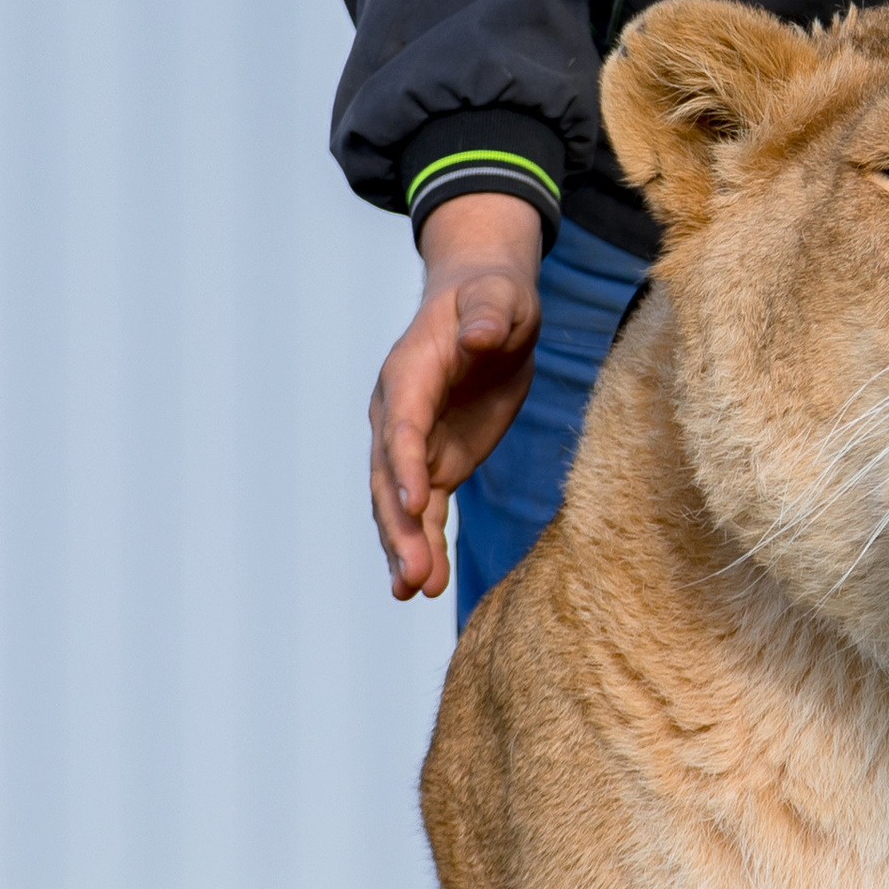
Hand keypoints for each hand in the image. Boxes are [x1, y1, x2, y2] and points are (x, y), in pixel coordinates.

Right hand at [368, 194, 544, 600]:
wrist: (485, 306)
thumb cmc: (492, 297)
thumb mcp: (499, 297)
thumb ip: (488, 314)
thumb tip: (479, 334)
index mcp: (410, 373)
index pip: (403, 425)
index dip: (404, 463)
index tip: (412, 503)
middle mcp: (400, 414)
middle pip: (389, 477)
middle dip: (399, 526)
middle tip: (414, 575)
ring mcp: (415, 443)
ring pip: (400, 504)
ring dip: (406, 548)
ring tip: (415, 592)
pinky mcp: (437, 462)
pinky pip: (424, 510)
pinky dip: (424, 545)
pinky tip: (426, 585)